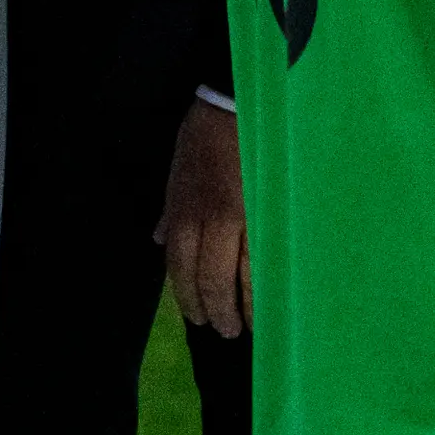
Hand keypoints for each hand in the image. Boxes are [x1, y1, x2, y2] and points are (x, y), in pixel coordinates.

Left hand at [155, 97, 249, 337]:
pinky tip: (273, 293)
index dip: (188, 298)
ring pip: (243, 270)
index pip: (181, 269)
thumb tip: (161, 240)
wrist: (236, 103)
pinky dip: (268, 276)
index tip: (198, 317)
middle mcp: (210, 221)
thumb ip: (171, 211)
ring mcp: (243, 215)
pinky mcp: (270, 207)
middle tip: (225, 331)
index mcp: (183, 213)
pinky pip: (268, 250)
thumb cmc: (204, 136)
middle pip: (210, 277)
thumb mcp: (175, 173)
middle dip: (216, 308)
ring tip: (250, 323)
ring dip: (244, 303)